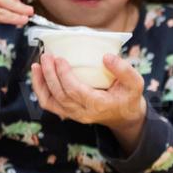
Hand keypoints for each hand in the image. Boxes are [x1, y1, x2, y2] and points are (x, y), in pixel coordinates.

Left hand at [31, 50, 146, 135]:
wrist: (125, 116)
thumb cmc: (129, 97)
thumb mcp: (135, 83)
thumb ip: (124, 70)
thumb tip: (106, 56)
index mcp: (98, 105)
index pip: (75, 91)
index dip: (64, 75)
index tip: (59, 58)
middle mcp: (83, 113)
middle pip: (59, 95)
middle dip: (49, 75)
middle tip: (46, 56)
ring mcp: (73, 115)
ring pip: (50, 102)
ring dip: (41, 83)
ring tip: (37, 65)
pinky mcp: (68, 112)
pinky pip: (49, 104)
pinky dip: (41, 90)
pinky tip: (39, 75)